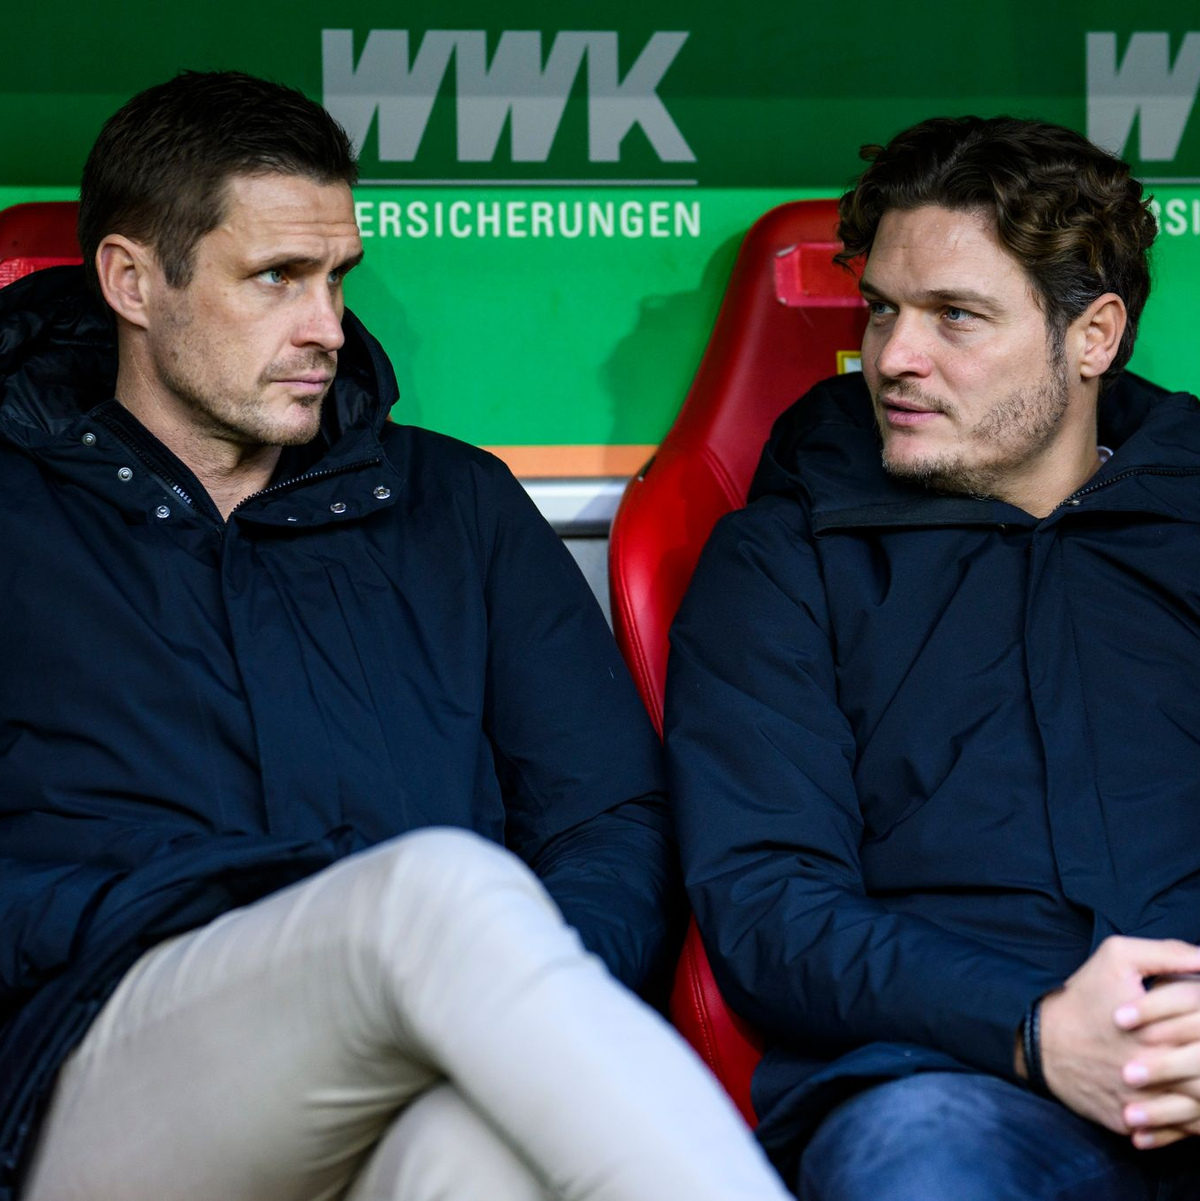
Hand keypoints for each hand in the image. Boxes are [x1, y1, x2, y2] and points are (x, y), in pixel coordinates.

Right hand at [1036, 936, 1199, 1135]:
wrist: (1039, 1040)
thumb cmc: (1082, 997)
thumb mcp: (1117, 958)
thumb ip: (1168, 954)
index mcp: (1160, 1027)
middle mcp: (1156, 1066)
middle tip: (1197, 1045)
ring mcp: (1144, 1099)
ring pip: (1199, 1102)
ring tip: (1195, 1073)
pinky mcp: (1132, 1122)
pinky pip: (1177, 1129)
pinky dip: (1190, 1121)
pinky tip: (1187, 1100)